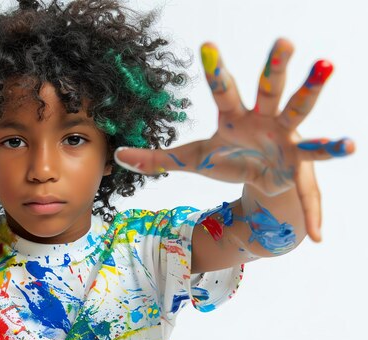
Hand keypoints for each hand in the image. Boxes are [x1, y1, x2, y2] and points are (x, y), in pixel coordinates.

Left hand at [114, 38, 354, 241]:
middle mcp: (263, 120)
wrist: (263, 182)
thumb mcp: (192, 160)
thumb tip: (117, 156)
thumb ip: (158, 159)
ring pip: (300, 111)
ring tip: (326, 68)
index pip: (222, 91)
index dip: (214, 71)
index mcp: (234, 117)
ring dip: (312, 92)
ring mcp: (285, 138)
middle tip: (283, 40)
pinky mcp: (299, 164)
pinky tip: (339, 170)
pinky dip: (321, 181)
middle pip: (269, 89)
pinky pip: (313, 169)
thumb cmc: (230, 160)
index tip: (207, 45)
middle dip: (275, 66)